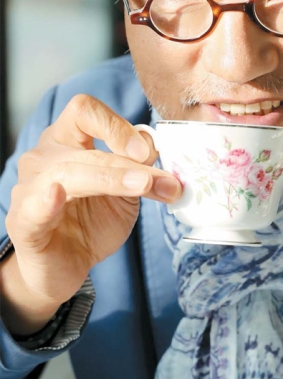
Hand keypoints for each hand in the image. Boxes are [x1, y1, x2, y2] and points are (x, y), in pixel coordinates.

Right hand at [1, 95, 181, 332]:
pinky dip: (47, 200)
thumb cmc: (91, 224)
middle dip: (130, 163)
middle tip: (163, 181)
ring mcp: (30, 188)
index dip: (116, 124)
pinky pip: (34, 207)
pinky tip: (57, 194)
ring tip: (142, 186)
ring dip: (111, 178)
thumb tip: (159, 149)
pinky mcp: (23, 222)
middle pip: (86, 147)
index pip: (84, 111)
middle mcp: (43, 157)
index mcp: (67, 141)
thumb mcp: (125, 193)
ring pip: (69, 173)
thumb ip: (139, 168)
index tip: (145, 151)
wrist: (66, 268)